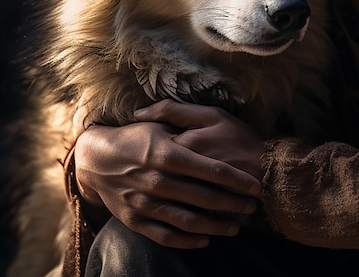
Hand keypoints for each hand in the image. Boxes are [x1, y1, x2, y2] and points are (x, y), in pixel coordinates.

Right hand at [74, 106, 261, 248]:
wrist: (96, 159)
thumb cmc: (134, 137)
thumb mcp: (159, 124)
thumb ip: (185, 129)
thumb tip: (214, 135)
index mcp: (168, 154)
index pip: (212, 170)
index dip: (237, 180)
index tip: (255, 187)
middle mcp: (158, 181)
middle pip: (205, 198)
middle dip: (233, 205)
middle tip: (252, 208)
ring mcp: (146, 203)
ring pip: (188, 221)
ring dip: (215, 226)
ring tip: (234, 227)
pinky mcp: (135, 220)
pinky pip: (165, 236)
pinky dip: (187, 240)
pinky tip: (204, 239)